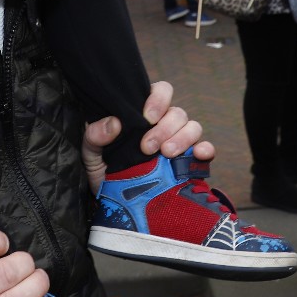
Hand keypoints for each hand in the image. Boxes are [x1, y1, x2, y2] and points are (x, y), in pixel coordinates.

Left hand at [83, 80, 211, 192]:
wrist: (115, 205)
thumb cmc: (103, 169)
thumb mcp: (91, 152)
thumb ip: (95, 135)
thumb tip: (114, 123)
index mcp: (143, 113)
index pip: (161, 91)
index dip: (158, 99)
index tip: (147, 118)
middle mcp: (164, 124)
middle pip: (177, 113)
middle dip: (165, 128)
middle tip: (147, 147)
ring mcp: (179, 142)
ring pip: (193, 127)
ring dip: (183, 138)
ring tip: (167, 154)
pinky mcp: (189, 163)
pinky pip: (205, 150)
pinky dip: (205, 149)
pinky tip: (198, 154)